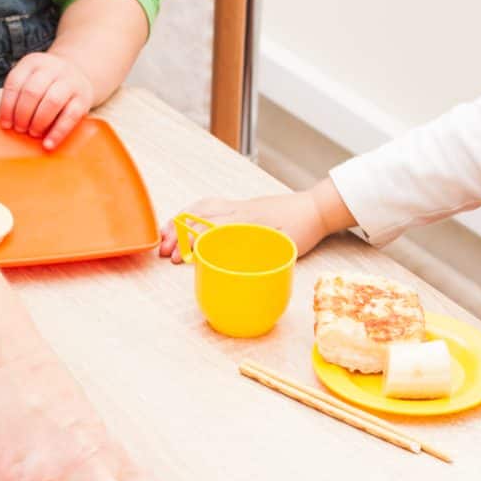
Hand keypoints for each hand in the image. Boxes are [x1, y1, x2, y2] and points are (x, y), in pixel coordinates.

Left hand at [0, 50, 95, 150]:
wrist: (77, 73)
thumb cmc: (47, 84)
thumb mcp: (30, 79)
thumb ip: (19, 96)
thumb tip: (7, 124)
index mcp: (33, 62)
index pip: (15, 83)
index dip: (7, 106)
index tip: (5, 124)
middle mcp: (52, 68)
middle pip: (32, 92)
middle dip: (22, 115)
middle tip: (20, 129)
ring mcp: (70, 81)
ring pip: (52, 102)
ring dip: (38, 122)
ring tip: (33, 133)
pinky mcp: (83, 98)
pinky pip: (70, 116)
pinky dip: (57, 132)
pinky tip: (48, 144)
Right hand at [155, 185, 342, 261]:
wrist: (317, 207)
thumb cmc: (303, 229)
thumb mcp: (285, 247)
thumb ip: (262, 258)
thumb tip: (239, 275)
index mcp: (246, 223)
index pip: (208, 230)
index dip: (189, 244)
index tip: (176, 257)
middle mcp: (238, 212)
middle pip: (199, 219)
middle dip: (177, 235)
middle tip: (164, 252)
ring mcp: (239, 207)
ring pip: (202, 209)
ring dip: (181, 222)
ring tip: (166, 235)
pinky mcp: (241, 206)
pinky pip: (211, 205)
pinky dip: (193, 212)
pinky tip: (187, 221)